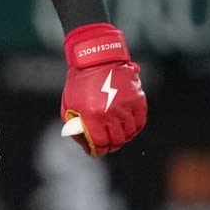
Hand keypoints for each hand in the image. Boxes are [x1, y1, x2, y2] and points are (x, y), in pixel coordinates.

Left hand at [61, 22, 146, 156]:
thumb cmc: (80, 82)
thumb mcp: (70, 104)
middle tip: (108, 145)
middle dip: (112, 145)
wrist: (96, 58)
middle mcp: (110, 112)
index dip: (98, 151)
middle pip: (117, 141)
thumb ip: (76, 127)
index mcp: (92, 114)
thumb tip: (87, 146)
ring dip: (124, 137)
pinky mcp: (138, 99)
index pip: (100, 143)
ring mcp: (126, 106)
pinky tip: (128, 127)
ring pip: (130, 133)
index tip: (97, 151)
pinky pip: (140, 122)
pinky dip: (135, 128)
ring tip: (117, 134)